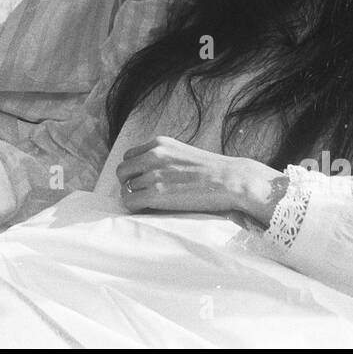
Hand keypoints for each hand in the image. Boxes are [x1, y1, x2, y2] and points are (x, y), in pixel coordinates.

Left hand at [115, 135, 277, 218]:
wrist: (230, 180)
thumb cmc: (212, 171)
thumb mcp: (183, 154)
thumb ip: (164, 158)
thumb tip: (148, 173)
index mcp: (159, 144)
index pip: (129, 156)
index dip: (134, 171)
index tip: (142, 181)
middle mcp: (153, 155)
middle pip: (122, 171)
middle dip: (129, 183)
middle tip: (142, 194)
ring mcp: (153, 174)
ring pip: (125, 188)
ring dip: (134, 197)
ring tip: (149, 204)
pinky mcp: (155, 193)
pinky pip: (129, 202)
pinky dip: (135, 208)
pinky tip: (149, 209)